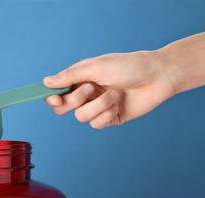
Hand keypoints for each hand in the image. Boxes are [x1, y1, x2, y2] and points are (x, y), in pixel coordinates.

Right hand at [44, 51, 174, 128]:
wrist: (158, 76)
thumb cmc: (129, 66)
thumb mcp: (97, 66)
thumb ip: (70, 75)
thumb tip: (46, 82)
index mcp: (80, 79)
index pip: (56, 93)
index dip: (52, 98)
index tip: (56, 98)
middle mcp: (85, 94)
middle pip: (63, 108)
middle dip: (75, 101)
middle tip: (90, 89)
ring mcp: (97, 107)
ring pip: (81, 117)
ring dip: (98, 105)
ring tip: (115, 94)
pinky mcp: (109, 119)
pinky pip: (97, 124)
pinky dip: (107, 114)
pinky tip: (119, 104)